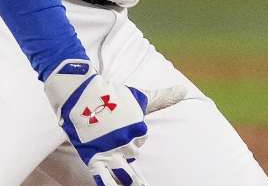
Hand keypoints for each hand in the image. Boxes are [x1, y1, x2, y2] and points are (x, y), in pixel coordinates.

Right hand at [44, 59, 187, 185]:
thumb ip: (164, 98)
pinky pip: (103, 178)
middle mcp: (126, 142)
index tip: (122, 124)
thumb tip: (185, 91)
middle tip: (116, 139)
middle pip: (132, 154)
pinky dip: (110, 185)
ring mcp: (110, 151)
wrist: (82, 93)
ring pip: (123, 170)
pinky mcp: (94, 157)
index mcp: (138, 129)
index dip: (133, 134)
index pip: (141, 140)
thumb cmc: (113, 94)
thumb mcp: (142, 96)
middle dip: (126, 149)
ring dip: (128, 180)